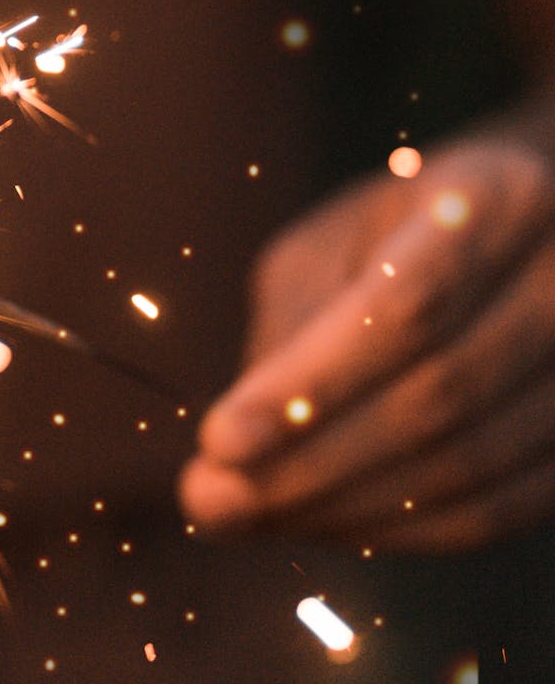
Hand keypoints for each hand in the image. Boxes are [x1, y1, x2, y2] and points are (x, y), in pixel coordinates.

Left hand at [180, 138, 554, 552]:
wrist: (526, 238)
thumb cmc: (397, 236)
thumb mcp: (329, 247)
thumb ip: (291, 330)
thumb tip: (236, 457)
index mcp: (494, 203)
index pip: (404, 311)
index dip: (310, 386)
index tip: (218, 442)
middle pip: (438, 398)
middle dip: (309, 464)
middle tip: (211, 502)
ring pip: (468, 466)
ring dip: (343, 508)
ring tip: (248, 516)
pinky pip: (496, 511)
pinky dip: (399, 531)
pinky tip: (321, 525)